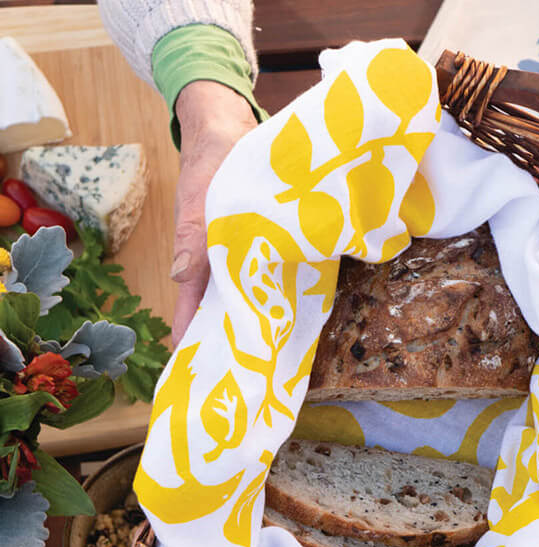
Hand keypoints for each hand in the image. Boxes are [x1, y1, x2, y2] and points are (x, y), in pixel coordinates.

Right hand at [170, 81, 258, 345]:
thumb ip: (192, 238)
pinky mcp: (265, 239)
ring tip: (273, 345)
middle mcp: (221, 258)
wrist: (232, 127)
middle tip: (247, 366)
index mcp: (199, 254)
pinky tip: (296, 300)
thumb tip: (180, 279)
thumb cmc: (211, 160)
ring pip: (248, 288)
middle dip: (231, 332)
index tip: (197, 364)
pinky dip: (278, 282)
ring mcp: (243, 250)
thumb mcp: (200, 197)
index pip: (193, 302)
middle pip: (224, 303)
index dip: (194, 332)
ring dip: (257, 310)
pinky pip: (271, 267)